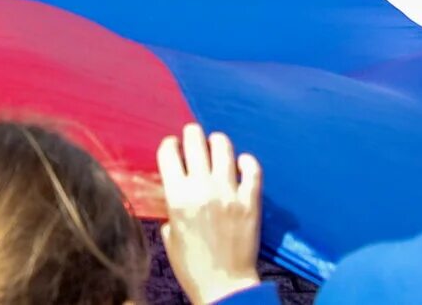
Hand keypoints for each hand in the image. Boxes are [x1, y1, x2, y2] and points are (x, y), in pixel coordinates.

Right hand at [158, 124, 262, 304]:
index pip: (169, 153)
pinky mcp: (251, 201)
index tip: (173, 146)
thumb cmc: (193, 266)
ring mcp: (229, 193)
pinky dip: (247, 161)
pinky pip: (252, 168)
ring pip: (224, 147)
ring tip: (216, 145)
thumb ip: (171, 208)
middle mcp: (202, 189)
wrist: (224, 286)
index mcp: (177, 198)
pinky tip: (242, 162)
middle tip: (193, 136)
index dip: (169, 144)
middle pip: (195, 141)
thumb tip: (177, 189)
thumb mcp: (169, 236)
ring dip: (217, 142)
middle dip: (191, 134)